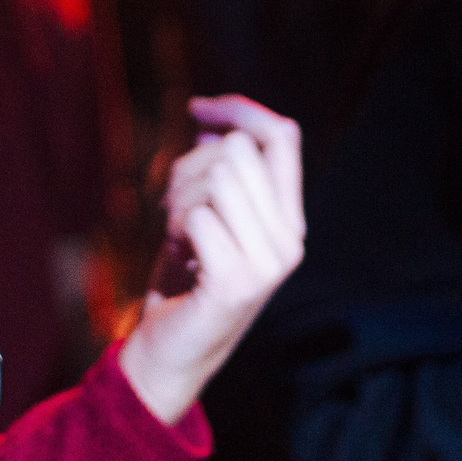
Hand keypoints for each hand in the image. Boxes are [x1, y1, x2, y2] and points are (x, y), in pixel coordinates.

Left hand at [118, 96, 305, 425]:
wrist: (170, 351)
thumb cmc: (185, 278)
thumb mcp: (204, 212)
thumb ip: (215, 167)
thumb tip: (210, 118)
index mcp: (289, 215)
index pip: (283, 134)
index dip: (239, 110)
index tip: (197, 108)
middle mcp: (291, 237)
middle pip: (238, 150)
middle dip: (191, 167)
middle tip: (176, 209)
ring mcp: (269, 263)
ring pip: (216, 177)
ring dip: (180, 201)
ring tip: (180, 237)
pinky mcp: (238, 283)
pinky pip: (199, 217)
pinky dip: (176, 230)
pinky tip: (181, 259)